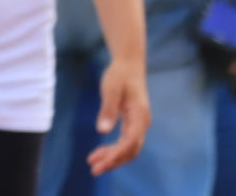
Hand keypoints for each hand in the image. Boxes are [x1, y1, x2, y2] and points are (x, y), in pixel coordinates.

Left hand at [88, 56, 149, 175]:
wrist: (128, 65)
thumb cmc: (119, 75)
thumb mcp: (111, 89)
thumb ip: (107, 110)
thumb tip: (102, 131)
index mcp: (140, 116)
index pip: (130, 142)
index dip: (116, 154)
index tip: (101, 163)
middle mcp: (142, 123)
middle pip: (130, 150)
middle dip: (113, 161)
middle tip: (94, 169)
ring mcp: (138, 124)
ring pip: (128, 148)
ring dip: (112, 157)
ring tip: (93, 163)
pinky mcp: (132, 123)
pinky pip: (125, 141)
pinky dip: (113, 149)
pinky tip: (100, 153)